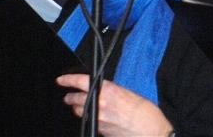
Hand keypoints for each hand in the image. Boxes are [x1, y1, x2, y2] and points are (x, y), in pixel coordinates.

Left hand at [57, 74, 173, 136]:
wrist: (151, 132)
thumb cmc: (146, 112)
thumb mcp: (130, 95)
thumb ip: (113, 92)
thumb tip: (105, 92)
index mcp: (109, 92)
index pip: (82, 82)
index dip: (69, 80)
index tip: (61, 80)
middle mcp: (100, 106)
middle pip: (76, 101)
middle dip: (71, 98)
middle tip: (69, 96)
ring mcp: (98, 120)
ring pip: (80, 113)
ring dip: (79, 109)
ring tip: (80, 106)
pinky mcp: (99, 132)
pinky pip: (89, 123)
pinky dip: (90, 119)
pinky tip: (96, 117)